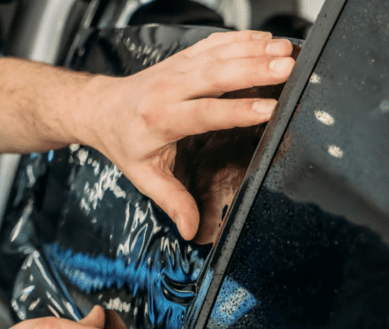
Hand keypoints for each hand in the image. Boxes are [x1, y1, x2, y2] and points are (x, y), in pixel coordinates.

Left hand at [78, 31, 294, 239]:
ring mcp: (177, 69)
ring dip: (253, 50)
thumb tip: (191, 229)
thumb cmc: (124, 142)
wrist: (101, 109)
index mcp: (160, 119)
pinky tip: (266, 39)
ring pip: (218, 54)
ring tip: (285, 52)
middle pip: (216, 75)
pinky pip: (214, 44)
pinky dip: (241, 39)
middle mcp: (169, 89)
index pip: (203, 113)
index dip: (237, 111)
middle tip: (287, 69)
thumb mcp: (144, 176)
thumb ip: (172, 201)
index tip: (268, 109)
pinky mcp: (183, 58)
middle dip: (253, 70)